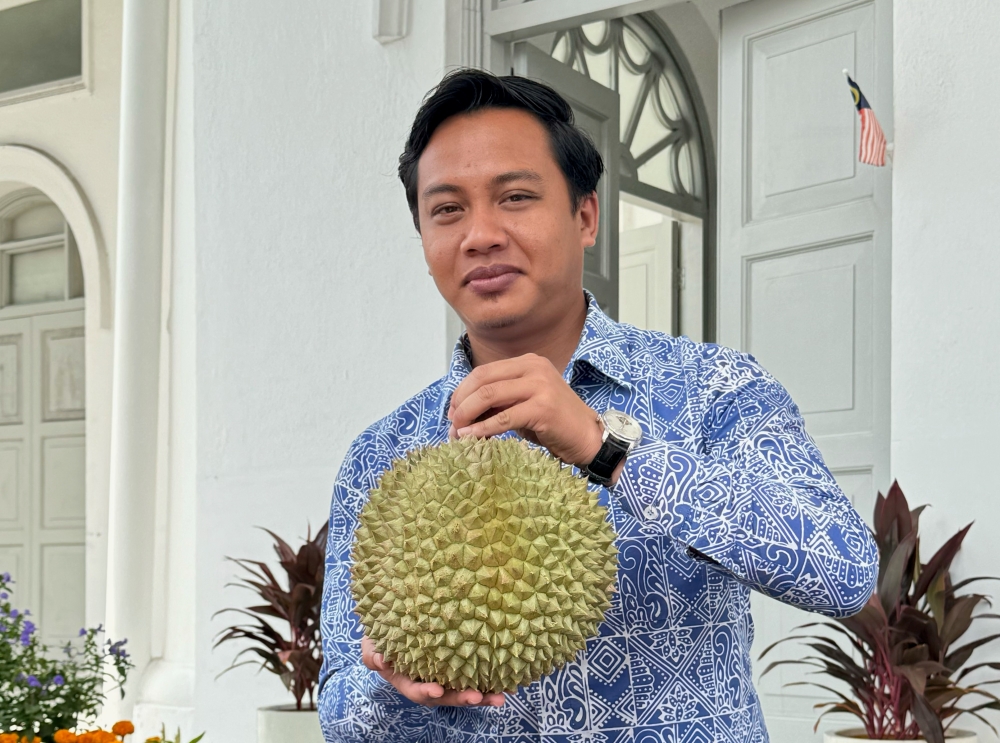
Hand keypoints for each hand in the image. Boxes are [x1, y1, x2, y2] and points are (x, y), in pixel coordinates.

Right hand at [361, 636, 505, 706]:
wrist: (397, 625)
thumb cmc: (382, 637)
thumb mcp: (371, 644)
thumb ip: (373, 653)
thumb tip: (382, 660)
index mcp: (406, 679)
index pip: (416, 689)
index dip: (425, 692)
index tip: (436, 690)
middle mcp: (428, 682)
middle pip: (445, 696)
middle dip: (461, 699)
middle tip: (477, 697)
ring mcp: (444, 676)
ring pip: (463, 689)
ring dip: (481, 695)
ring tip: (499, 697)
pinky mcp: (459, 665)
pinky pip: (473, 675)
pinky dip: (489, 680)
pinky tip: (506, 680)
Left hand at [447, 353, 603, 467]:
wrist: (589, 437)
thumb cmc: (554, 423)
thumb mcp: (523, 404)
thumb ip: (498, 401)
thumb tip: (461, 410)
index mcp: (528, 362)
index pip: (484, 371)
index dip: (462, 391)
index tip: (452, 411)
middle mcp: (534, 368)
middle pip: (482, 380)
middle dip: (461, 402)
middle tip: (451, 423)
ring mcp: (540, 386)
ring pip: (489, 395)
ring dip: (467, 415)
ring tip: (457, 432)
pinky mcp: (543, 408)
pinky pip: (503, 418)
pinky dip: (482, 428)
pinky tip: (471, 438)